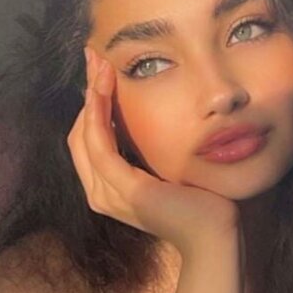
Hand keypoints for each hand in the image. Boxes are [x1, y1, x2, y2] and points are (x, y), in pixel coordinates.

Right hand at [66, 47, 239, 256]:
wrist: (214, 235)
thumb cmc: (198, 202)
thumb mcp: (165, 168)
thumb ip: (148, 151)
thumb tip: (146, 117)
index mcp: (107, 188)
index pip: (86, 139)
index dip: (89, 103)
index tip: (99, 69)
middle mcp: (99, 192)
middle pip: (78, 133)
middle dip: (86, 92)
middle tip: (94, 57)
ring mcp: (108, 194)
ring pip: (84, 134)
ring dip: (90, 95)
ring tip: (99, 64)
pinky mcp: (125, 190)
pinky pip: (100, 145)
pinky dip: (98, 113)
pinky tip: (103, 88)